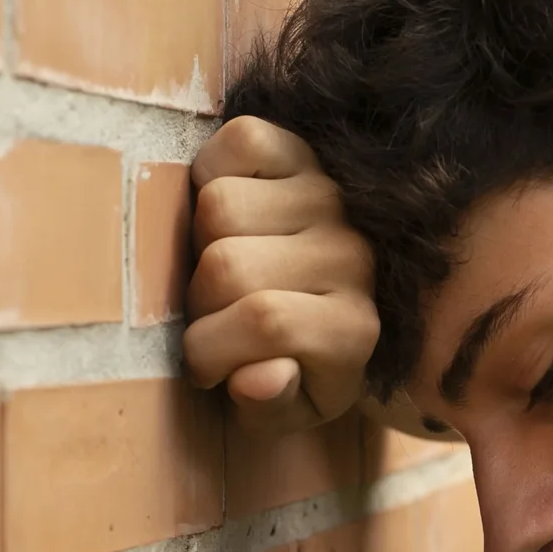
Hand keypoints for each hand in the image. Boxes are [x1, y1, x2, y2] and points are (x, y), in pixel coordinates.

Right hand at [183, 118, 379, 434]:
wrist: (331, 314)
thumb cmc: (298, 370)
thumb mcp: (287, 411)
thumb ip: (270, 407)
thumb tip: (255, 378)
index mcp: (353, 328)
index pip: (264, 323)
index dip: (210, 352)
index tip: (206, 370)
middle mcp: (351, 255)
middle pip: (227, 263)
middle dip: (199, 303)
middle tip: (213, 319)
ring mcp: (329, 199)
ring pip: (219, 206)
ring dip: (199, 244)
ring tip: (219, 273)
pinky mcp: (305, 154)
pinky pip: (240, 140)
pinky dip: (212, 169)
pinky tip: (225, 217)